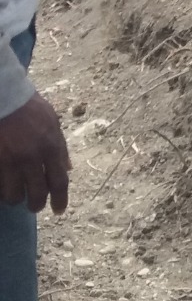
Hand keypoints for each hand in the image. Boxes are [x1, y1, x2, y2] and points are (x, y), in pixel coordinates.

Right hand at [0, 93, 70, 213]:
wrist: (4, 97)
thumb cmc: (29, 107)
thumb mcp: (52, 122)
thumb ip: (61, 147)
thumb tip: (68, 169)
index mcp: (51, 146)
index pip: (59, 181)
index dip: (60, 200)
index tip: (59, 210)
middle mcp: (31, 157)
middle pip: (36, 194)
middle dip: (36, 205)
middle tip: (34, 206)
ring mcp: (9, 161)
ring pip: (13, 195)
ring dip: (15, 198)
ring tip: (15, 194)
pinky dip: (1, 190)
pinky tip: (3, 187)